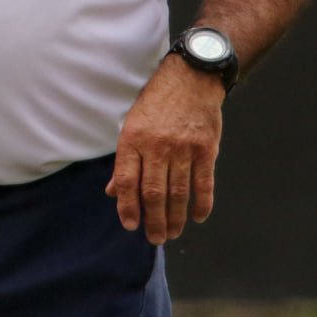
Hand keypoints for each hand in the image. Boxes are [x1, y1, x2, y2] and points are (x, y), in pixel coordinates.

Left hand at [108, 55, 225, 244]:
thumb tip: (111, 192)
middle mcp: (156, 145)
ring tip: (173, 232)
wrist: (191, 78)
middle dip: (153, 221)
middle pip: (153, 192)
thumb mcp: (132, 124)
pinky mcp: (205, 149)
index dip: (127, 207)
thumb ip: (124, 160)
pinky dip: (201, 204)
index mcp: (132, 139)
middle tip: (156, 238)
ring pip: (177, 193)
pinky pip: (203, 184)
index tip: (131, 226)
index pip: (126, 181)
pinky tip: (197, 217)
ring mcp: (182, 148)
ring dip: (175, 218)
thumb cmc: (157, 103)